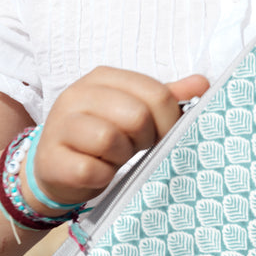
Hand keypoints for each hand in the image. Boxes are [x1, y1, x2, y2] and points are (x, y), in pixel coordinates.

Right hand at [29, 67, 208, 206]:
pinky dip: (102, 177)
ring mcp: (60, 125)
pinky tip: (97, 172)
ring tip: (112, 158)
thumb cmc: (100, 139)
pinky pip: (92, 170)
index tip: (160, 135)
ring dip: (121, 158)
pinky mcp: (53, 158)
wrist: (55, 170)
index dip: (169, 121)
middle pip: (136, 115)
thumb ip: (165, 98)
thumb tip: (202, 84)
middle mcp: (78, 94)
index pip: (156, 93)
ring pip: (111, 140)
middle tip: (134, 148)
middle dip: (145, 139)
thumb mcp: (133, 113)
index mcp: (103, 78)